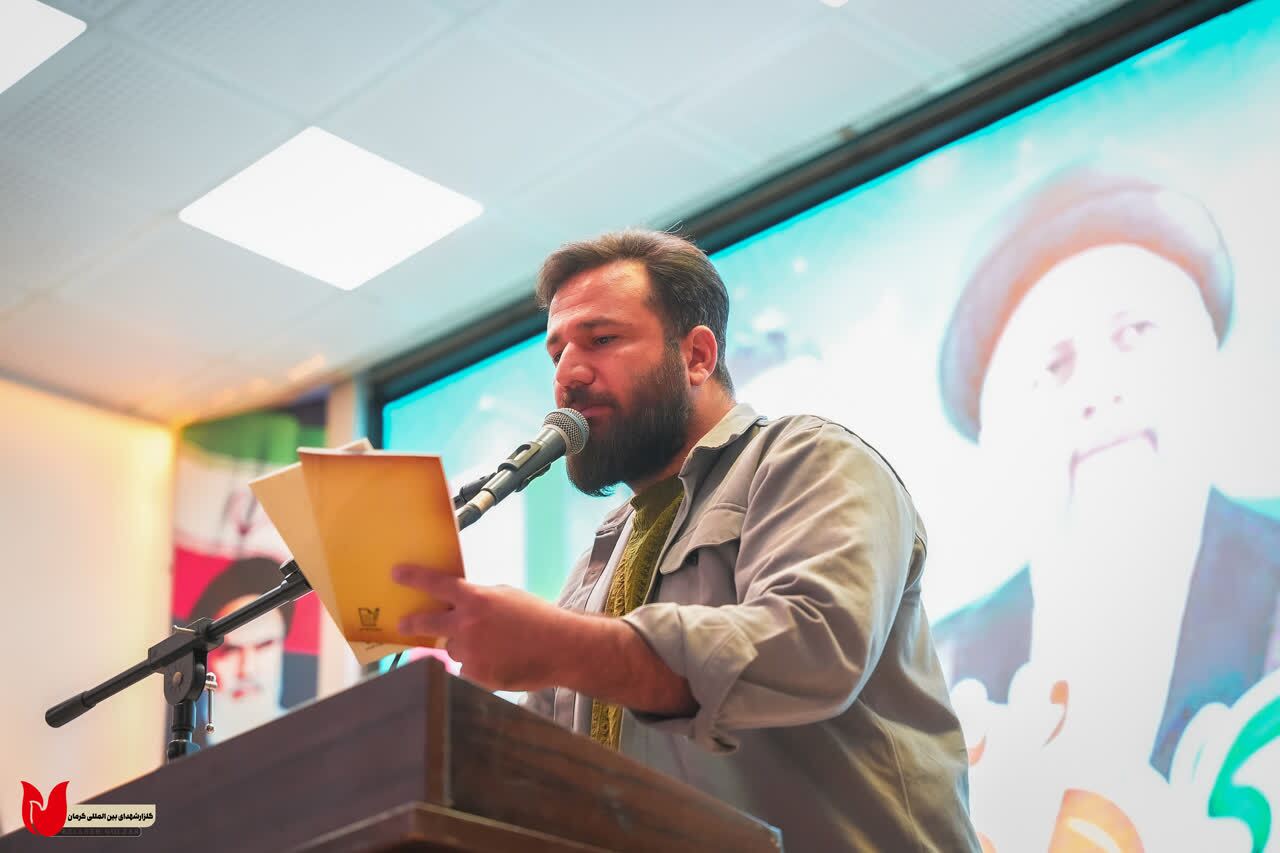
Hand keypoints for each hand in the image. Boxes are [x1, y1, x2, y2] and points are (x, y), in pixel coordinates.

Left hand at [391, 565, 570, 691]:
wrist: (561, 648)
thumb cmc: (537, 617)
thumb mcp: (506, 596)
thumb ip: (479, 598)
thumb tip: (458, 604)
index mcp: (475, 599)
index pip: (436, 584)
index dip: (413, 577)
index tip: (395, 574)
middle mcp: (467, 626)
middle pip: (427, 623)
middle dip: (412, 623)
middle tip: (403, 624)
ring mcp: (470, 653)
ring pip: (453, 649)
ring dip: (464, 646)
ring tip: (494, 645)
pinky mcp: (476, 676)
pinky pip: (466, 669)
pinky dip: (478, 665)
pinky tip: (501, 660)